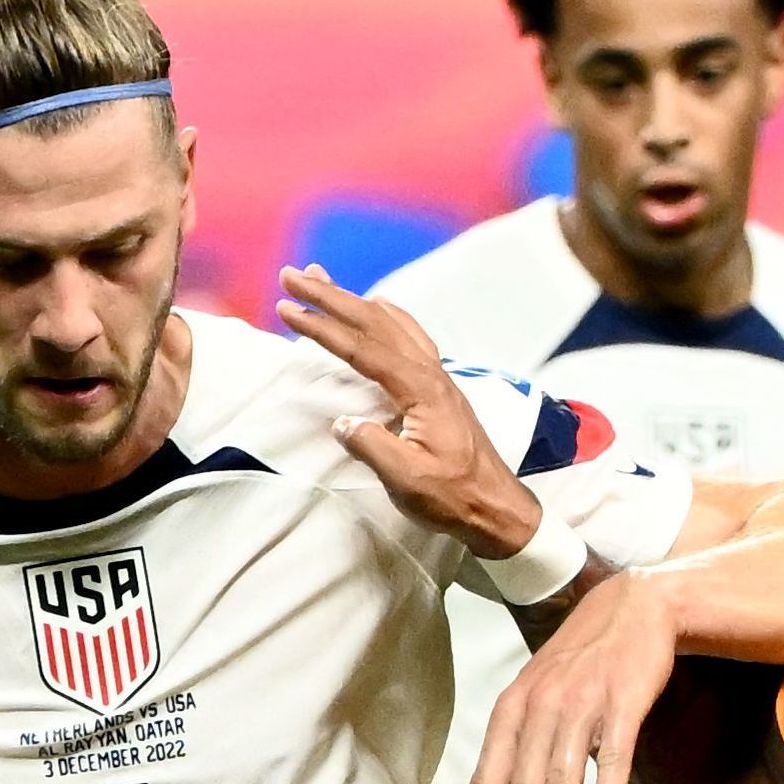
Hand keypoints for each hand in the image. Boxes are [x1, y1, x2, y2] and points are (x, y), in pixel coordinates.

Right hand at [276, 265, 538, 561]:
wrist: (497, 506)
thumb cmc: (454, 497)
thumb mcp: (407, 480)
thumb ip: (371, 446)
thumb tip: (341, 422)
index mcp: (420, 390)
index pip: (362, 348)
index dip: (322, 327)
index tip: (287, 309)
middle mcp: (430, 373)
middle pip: (374, 322)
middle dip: (330, 297)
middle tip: (292, 277)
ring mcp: (437, 376)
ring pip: (391, 322)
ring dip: (354, 299)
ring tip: (322, 280)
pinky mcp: (439, 386)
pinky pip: (409, 334)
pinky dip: (385, 314)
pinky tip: (377, 306)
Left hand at [460, 570, 677, 783]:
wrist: (635, 607)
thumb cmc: (583, 664)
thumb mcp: (539, 701)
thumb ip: (519, 756)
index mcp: (514, 708)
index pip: (488, 773)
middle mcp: (541, 704)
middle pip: (524, 780)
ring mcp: (583, 700)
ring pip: (564, 770)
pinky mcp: (624, 697)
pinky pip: (613, 748)